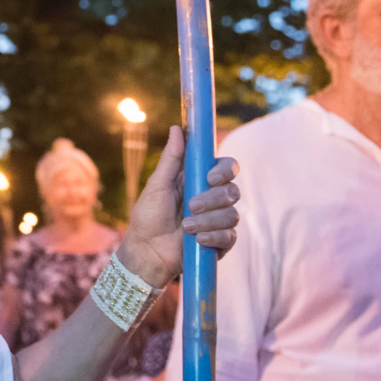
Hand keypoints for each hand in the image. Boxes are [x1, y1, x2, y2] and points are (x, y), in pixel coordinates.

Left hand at [118, 126, 238, 288]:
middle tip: (191, 206)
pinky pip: (230, 236)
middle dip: (213, 199)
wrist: (147, 252)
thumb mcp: (157, 185)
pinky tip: (198, 239)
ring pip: (233, 214)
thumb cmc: (148, 216)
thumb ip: (171, 159)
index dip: (225, 170)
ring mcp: (218, 221)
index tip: (210, 177)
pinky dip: (214, 236)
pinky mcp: (220, 241)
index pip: (226, 168)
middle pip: (233, 190)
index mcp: (200, 181)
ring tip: (187, 227)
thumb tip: (177, 128)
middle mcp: (213, 199)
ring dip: (209, 220)